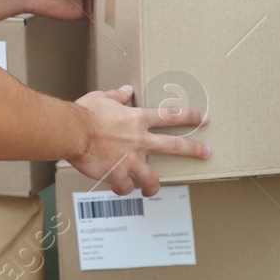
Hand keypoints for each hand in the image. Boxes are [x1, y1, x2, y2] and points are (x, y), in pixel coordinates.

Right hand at [69, 85, 208, 195]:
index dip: (190, 116)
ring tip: (152, 190)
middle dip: (193, 150)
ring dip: (153, 185)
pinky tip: (119, 189)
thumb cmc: (84, 113)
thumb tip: (126, 89)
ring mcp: (130, 160)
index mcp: (137, 119)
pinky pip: (125, 187)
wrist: (71, 132)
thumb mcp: (102, 97)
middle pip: (173, 146)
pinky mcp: (117, 174)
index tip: (204, 118)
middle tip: (207, 153)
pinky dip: (123, 189)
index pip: (170, 116)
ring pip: (152, 177)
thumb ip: (116, 95)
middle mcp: (139, 140)